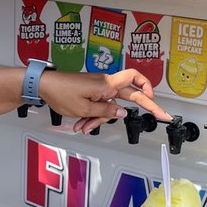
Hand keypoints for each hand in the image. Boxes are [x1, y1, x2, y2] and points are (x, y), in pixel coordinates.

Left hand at [38, 69, 171, 134]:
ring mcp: (98, 89)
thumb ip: (105, 111)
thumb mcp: (84, 108)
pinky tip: (80, 125)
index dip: (147, 87)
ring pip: (109, 106)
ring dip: (98, 119)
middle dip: (143, 107)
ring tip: (83, 128)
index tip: (155, 100)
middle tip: (162, 116)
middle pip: (128, 96)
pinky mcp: (90, 93)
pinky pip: (97, 106)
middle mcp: (106, 85)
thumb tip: (122, 112)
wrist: (43, 86)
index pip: (134, 78)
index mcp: (107, 84)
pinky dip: (90, 117)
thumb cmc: (61, 93)